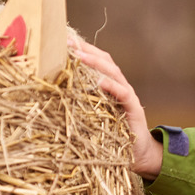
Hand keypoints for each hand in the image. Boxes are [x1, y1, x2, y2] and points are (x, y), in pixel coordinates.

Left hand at [69, 38, 163, 178]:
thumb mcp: (94, 115)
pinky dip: (110, 85)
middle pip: (105, 60)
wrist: (138, 154)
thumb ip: (82, 102)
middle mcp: (119, 85)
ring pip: (113, 72)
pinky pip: (122, 92)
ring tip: (79, 56)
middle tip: (68, 43)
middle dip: (86, 50)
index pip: (97, 60)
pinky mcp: (133, 107)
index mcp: (110, 85)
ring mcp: (128, 95)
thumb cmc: (112, 135)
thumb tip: (55, 94)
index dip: (82, 49)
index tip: (64, 40)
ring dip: (95, 62)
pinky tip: (99, 81)